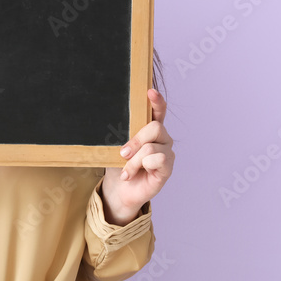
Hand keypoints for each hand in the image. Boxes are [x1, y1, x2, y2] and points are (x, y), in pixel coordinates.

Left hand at [101, 88, 174, 224]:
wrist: (119, 189)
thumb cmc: (118, 164)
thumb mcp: (116, 145)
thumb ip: (121, 132)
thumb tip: (113, 120)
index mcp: (150, 128)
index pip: (158, 110)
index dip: (157, 100)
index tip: (150, 91)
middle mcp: (162, 138)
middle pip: (155, 127)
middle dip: (136, 140)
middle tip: (122, 153)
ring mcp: (167, 152)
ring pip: (151, 147)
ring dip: (134, 160)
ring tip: (125, 170)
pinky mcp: (167, 168)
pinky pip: (158, 160)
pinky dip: (140, 167)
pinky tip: (131, 174)